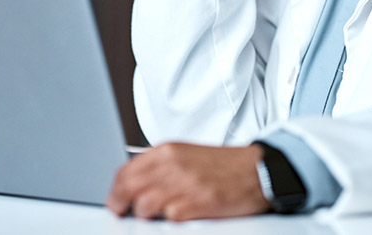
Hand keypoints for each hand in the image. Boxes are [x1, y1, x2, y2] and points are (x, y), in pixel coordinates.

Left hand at [106, 142, 269, 220]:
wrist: (256, 170)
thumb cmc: (223, 165)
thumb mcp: (186, 154)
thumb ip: (159, 166)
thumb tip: (133, 184)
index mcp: (168, 151)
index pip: (126, 171)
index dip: (115, 190)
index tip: (115, 200)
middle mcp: (173, 164)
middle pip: (128, 188)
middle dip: (121, 205)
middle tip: (123, 212)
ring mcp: (185, 184)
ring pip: (144, 206)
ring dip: (146, 215)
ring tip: (157, 214)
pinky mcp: (198, 203)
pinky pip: (169, 218)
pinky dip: (170, 220)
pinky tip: (179, 214)